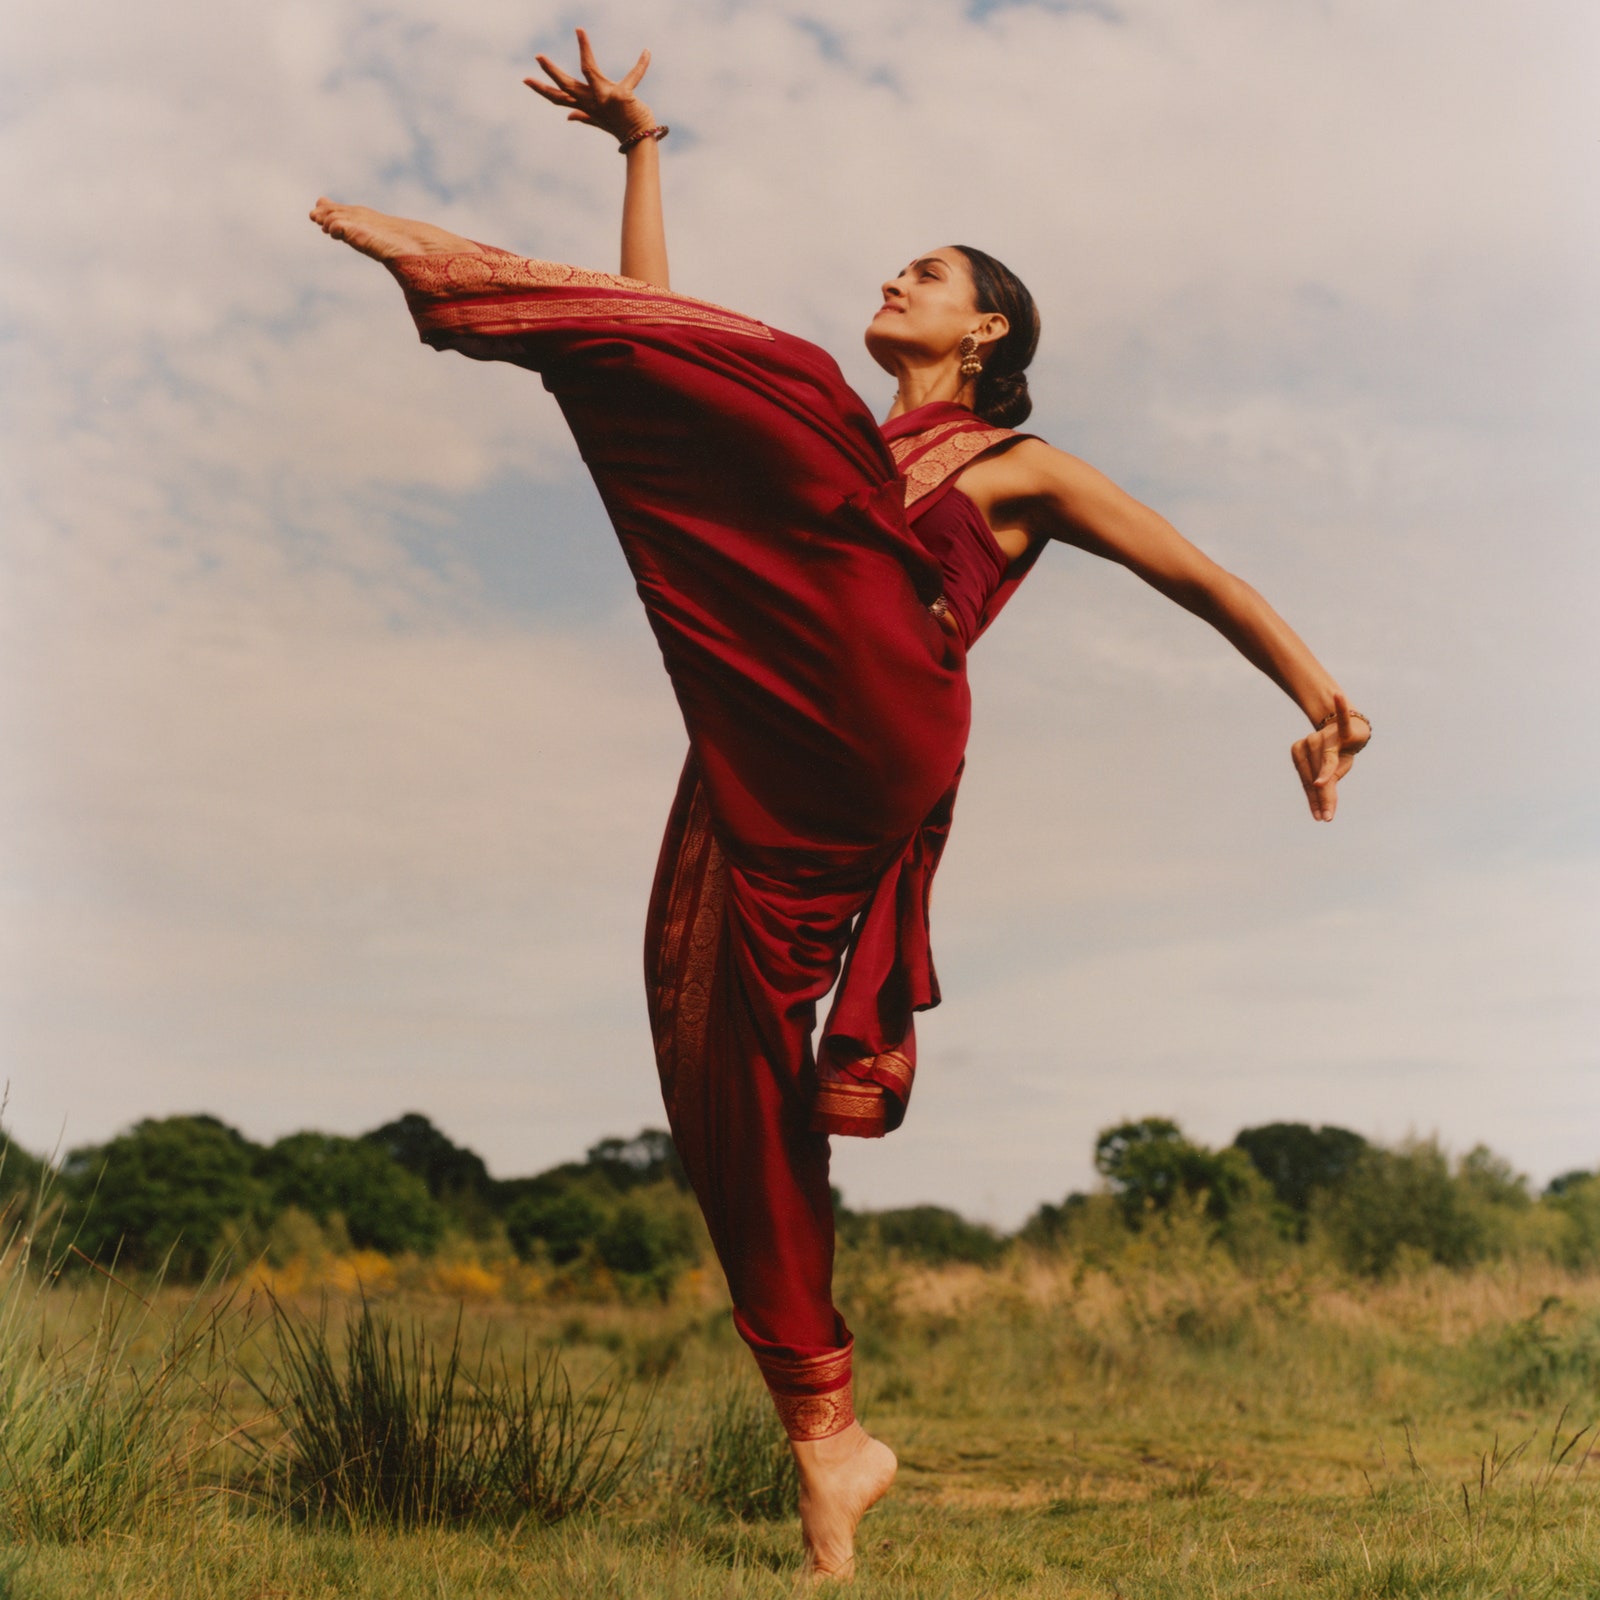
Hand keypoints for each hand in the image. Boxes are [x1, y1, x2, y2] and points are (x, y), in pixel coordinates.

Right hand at [524, 29, 655, 144]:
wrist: (638, 139)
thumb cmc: (619, 126)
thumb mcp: (599, 120)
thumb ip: (583, 116)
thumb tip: (568, 116)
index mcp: (585, 104)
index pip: (558, 97)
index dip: (542, 90)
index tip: (526, 80)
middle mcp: (592, 101)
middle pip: (566, 86)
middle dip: (551, 72)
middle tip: (538, 57)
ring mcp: (605, 99)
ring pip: (589, 71)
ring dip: (584, 50)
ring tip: (579, 31)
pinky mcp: (621, 97)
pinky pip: (633, 76)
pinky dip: (641, 65)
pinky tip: (647, 52)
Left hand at [1290, 693, 1368, 821]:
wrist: (1351, 727)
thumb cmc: (1338, 753)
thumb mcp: (1332, 771)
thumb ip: (1325, 788)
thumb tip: (1322, 816)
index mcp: (1300, 754)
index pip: (1307, 781)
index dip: (1315, 800)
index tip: (1320, 818)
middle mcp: (1308, 744)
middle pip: (1315, 775)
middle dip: (1322, 797)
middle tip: (1326, 817)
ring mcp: (1324, 736)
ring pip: (1326, 762)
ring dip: (1327, 777)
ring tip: (1324, 790)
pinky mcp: (1341, 730)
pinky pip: (1341, 721)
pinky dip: (1340, 710)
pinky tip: (1337, 696)